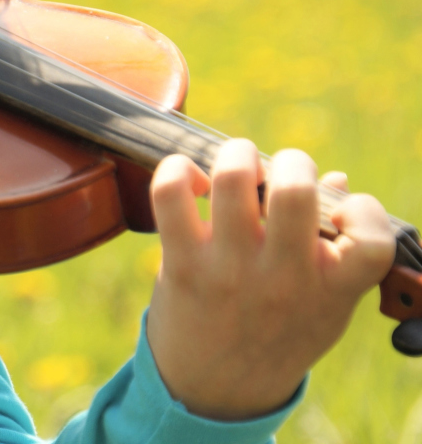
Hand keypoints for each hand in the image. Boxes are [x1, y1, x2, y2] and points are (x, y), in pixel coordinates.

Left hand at [146, 139, 394, 420]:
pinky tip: (190, 180)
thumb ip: (337, 249)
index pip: (372, 240)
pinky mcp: (183, 263)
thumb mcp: (323, 303)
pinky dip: (177, 169)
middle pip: (294, 191)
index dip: (362, 210)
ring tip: (236, 165)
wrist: (215, 389)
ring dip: (236, 155)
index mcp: (331, 288)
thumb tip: (338, 180)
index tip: (341, 208)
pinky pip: (171, 194)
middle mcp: (283, 278)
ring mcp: (230, 270)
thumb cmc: (277, 331)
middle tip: (280, 171)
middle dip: (291, 161)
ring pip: (233, 179)